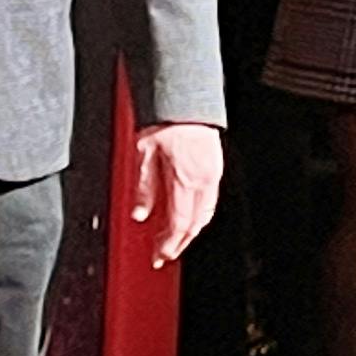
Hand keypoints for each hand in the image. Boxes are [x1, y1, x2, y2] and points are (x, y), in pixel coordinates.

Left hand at [131, 123, 223, 268]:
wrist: (185, 98)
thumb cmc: (164, 120)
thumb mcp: (143, 153)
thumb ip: (143, 187)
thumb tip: (140, 214)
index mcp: (185, 179)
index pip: (179, 223)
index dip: (169, 244)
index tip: (159, 256)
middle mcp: (203, 180)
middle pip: (194, 224)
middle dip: (179, 243)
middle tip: (165, 255)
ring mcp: (212, 174)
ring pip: (205, 214)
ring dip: (191, 232)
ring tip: (176, 242)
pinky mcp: (215, 168)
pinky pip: (209, 201)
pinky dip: (199, 215)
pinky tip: (189, 219)